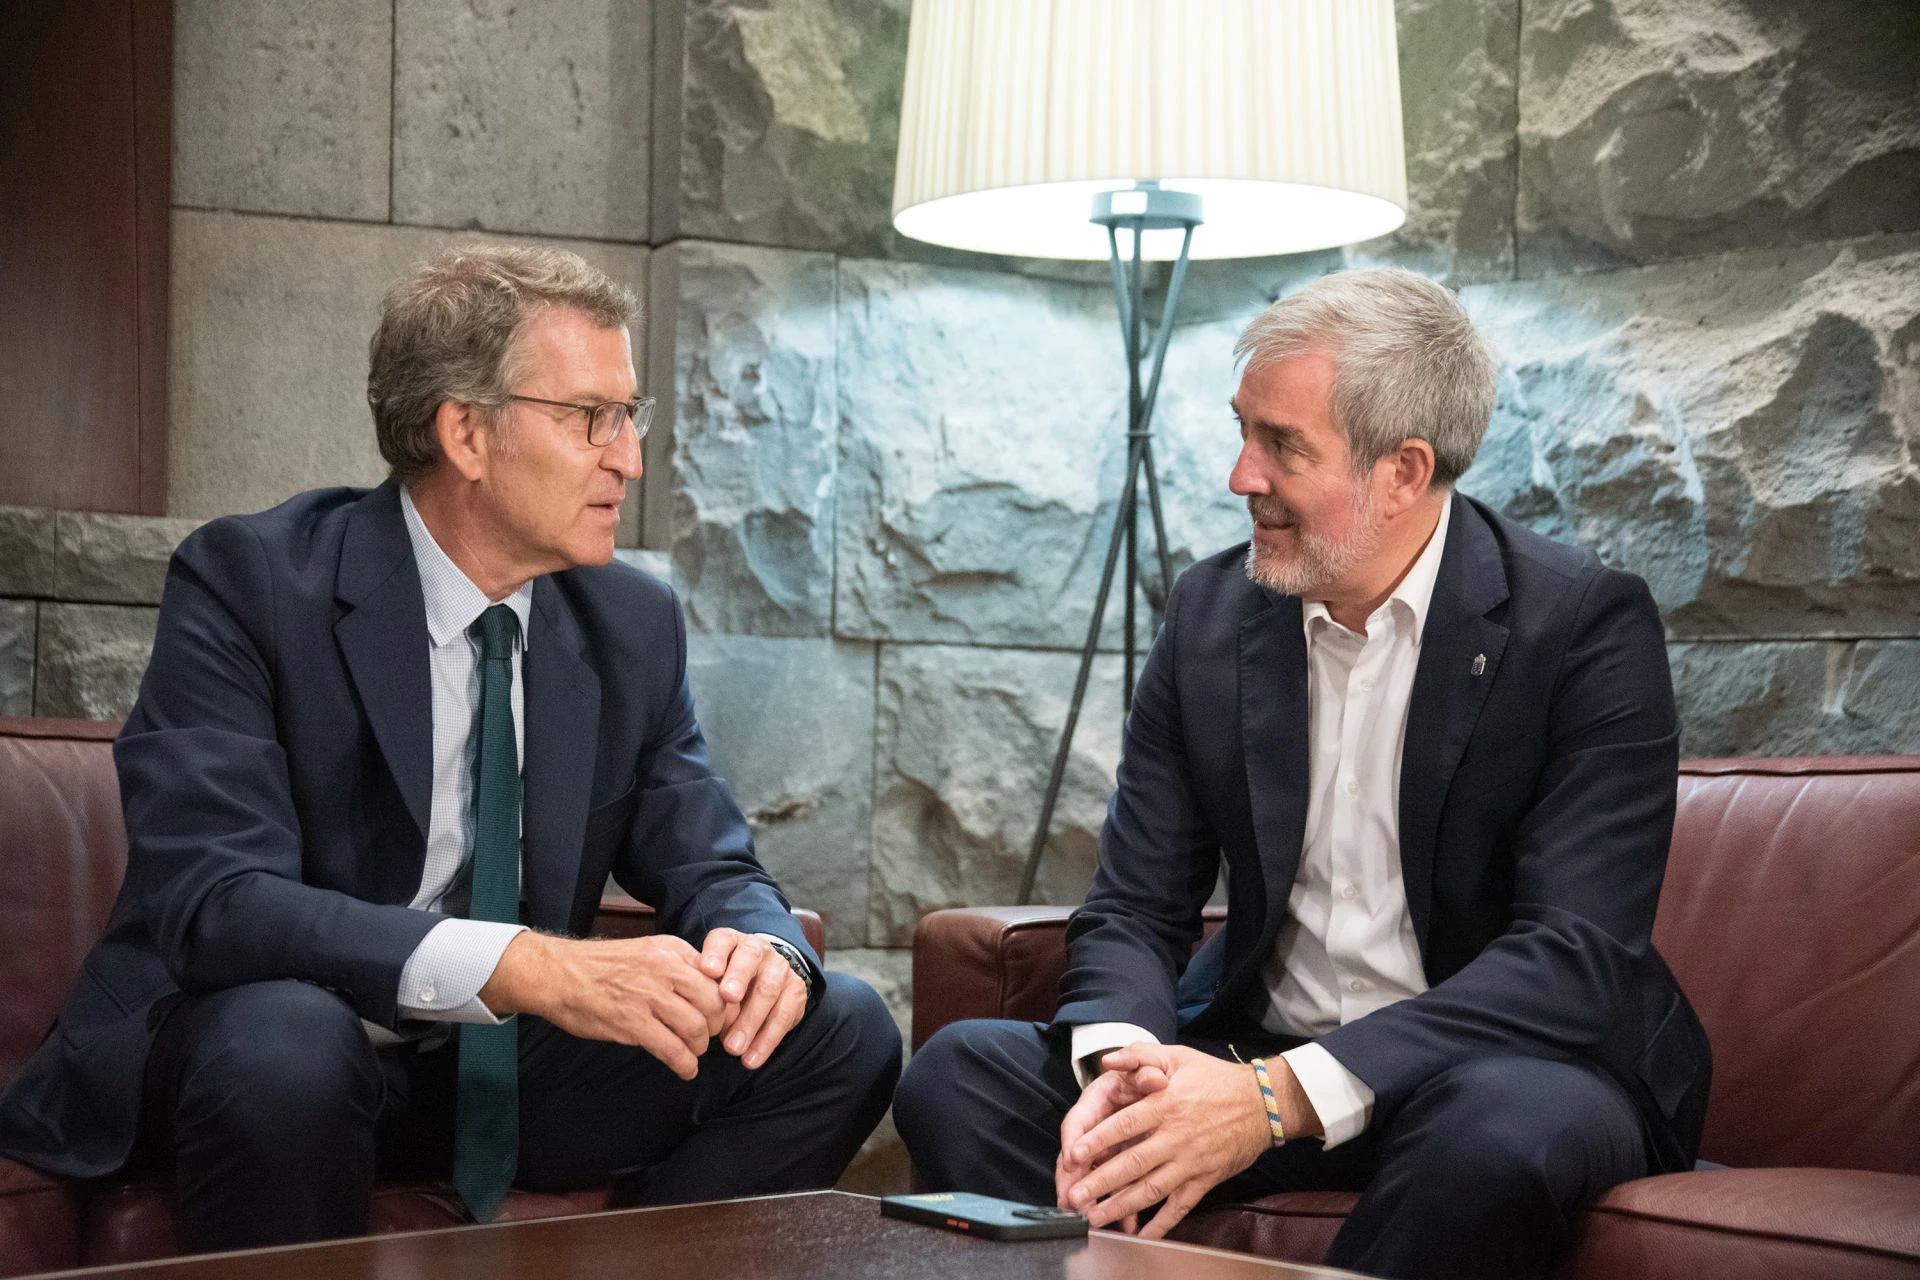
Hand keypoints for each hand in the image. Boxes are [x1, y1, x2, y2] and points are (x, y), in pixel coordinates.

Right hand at [479, 932, 724, 1080]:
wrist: (559, 974)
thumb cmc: (602, 966)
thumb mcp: (648, 950)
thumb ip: (679, 965)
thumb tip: (710, 988)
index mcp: (672, 950)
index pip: (719, 976)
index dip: (729, 1001)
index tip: (726, 1016)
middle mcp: (666, 969)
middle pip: (715, 1003)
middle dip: (718, 1025)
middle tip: (710, 1036)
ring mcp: (649, 996)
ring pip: (697, 1028)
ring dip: (700, 1047)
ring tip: (694, 1052)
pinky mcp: (633, 1023)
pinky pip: (673, 1050)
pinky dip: (685, 1065)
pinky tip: (686, 1070)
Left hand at [699, 929, 807, 1068]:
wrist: (765, 977)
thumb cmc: (726, 981)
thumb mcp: (710, 976)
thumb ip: (701, 984)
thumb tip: (690, 1008)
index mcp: (732, 941)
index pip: (723, 940)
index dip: (716, 954)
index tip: (708, 970)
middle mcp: (759, 949)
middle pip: (749, 960)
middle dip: (738, 980)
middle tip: (726, 999)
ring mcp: (781, 968)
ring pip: (769, 990)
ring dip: (750, 1021)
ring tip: (732, 1048)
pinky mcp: (796, 991)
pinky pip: (784, 1016)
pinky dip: (766, 1040)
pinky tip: (751, 1059)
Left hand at [1057, 1044, 1279, 1238]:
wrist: (1263, 1103)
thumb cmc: (1215, 1077)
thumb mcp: (1178, 1056)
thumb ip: (1140, 1055)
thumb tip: (1109, 1061)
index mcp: (1166, 1104)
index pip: (1126, 1124)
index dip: (1099, 1140)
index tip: (1075, 1155)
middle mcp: (1177, 1135)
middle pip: (1133, 1162)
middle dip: (1101, 1182)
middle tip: (1075, 1196)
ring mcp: (1191, 1161)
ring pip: (1152, 1189)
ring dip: (1122, 1205)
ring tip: (1095, 1216)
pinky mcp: (1205, 1179)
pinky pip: (1180, 1206)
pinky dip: (1161, 1224)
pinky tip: (1142, 1235)